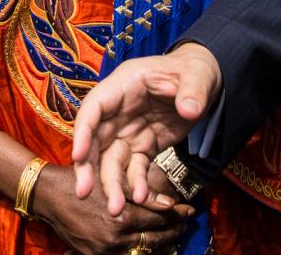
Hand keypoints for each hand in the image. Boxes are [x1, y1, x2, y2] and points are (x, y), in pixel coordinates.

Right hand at [30, 164, 191, 254]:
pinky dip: (141, 253)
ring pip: (143, 253)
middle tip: (185, 224)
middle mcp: (114, 239)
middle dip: (173, 232)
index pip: (158, 219)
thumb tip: (168, 204)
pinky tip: (150, 247)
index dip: (176, 214)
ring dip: (161, 246)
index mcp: (120, 217)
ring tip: (173, 238)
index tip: (189, 210)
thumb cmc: (80, 180)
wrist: (49, 195)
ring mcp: (105, 251)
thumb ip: (140, 194)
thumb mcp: (112, 181)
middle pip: (154, 240)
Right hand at [71, 44, 220, 215]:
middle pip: (94, 139)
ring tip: (115, 209)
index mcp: (123, 86)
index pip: (94, 108)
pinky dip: (137, 183)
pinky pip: (135, 168)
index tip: (77, 156)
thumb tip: (190, 111)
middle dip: (87, 167)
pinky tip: (143, 198)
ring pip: (111, 160)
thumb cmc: (193, 71)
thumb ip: (192, 92)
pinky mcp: (143, 146)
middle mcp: (118, 111)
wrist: (202, 84)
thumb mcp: (196, 75)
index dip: (82, 131)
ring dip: (111, 184)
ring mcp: (129, 131)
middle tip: (83, 193)